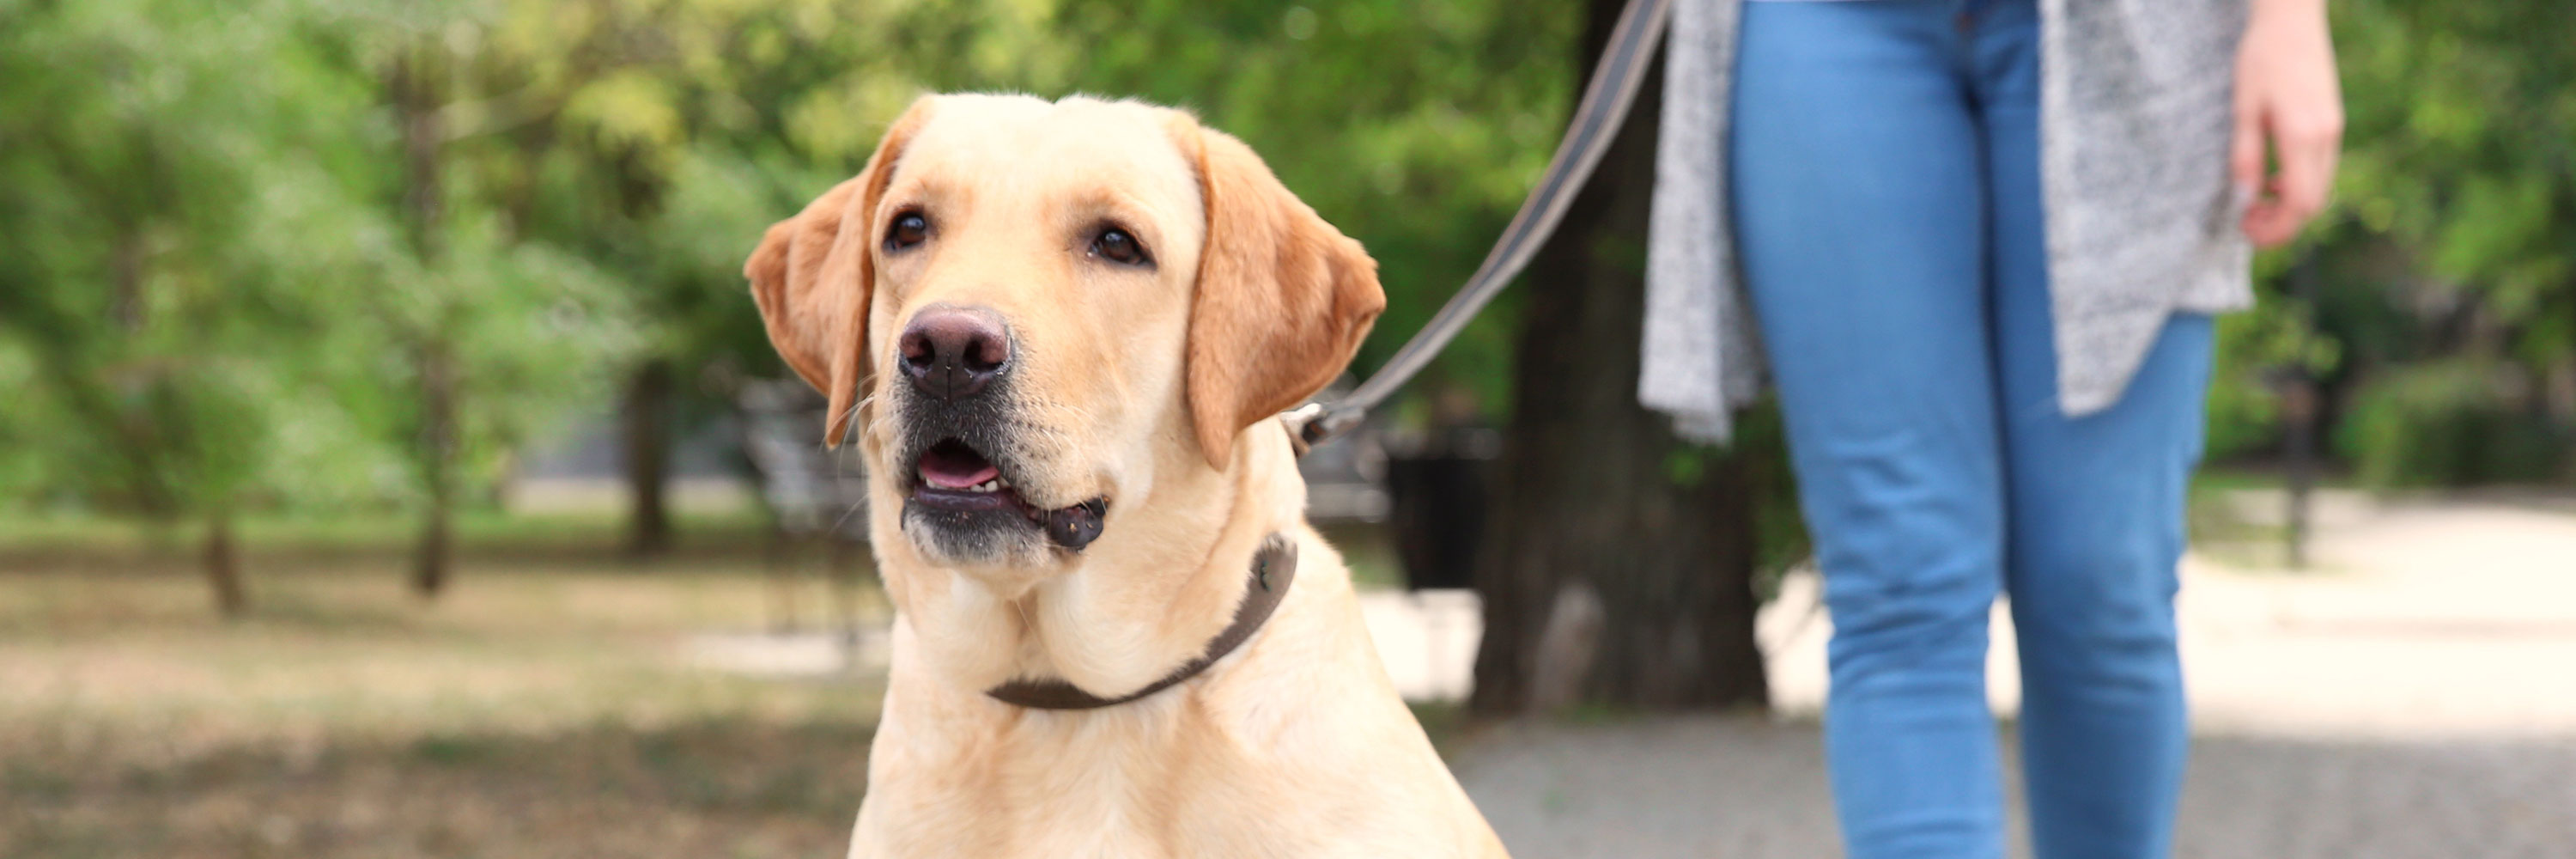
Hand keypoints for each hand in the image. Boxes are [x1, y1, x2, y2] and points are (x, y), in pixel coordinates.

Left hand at [2231, 0, 2344, 246]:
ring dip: (2290, 206)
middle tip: (2246, 224)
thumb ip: (2246, 156)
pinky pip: (2321, 168)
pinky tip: (2272, 179)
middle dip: (2282, 224)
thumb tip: (2245, 199)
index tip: (2246, 230)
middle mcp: (2326, 136)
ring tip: (2255, 205)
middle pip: (2314, 203)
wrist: (2292, 19)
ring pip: (2320, 188)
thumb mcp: (2244, 109)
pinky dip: (2298, 185)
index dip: (2276, 228)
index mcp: (2304, 135)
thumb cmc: (2261, 59)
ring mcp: (2334, 129)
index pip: (2300, 203)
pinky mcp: (2332, 122)